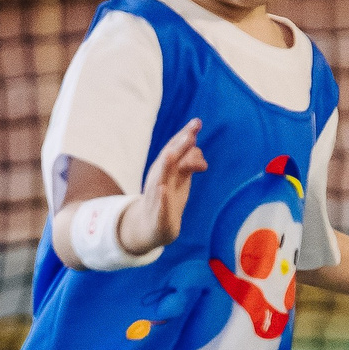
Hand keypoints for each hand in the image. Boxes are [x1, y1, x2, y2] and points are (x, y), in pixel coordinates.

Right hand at [120, 120, 207, 252]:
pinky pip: (160, 204)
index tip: (197, 122)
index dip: (185, 135)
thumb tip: (196, 143)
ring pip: (161, 178)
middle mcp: (159, 177)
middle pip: (169, 158)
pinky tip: (162, 189)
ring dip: (165, 166)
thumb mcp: (179, 177)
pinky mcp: (159, 214)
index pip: (174, 147)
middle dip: (179, 147)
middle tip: (191, 135)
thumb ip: (188, 160)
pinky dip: (161, 197)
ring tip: (170, 155)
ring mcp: (157, 195)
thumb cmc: (168, 198)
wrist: (151, 226)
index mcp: (165, 168)